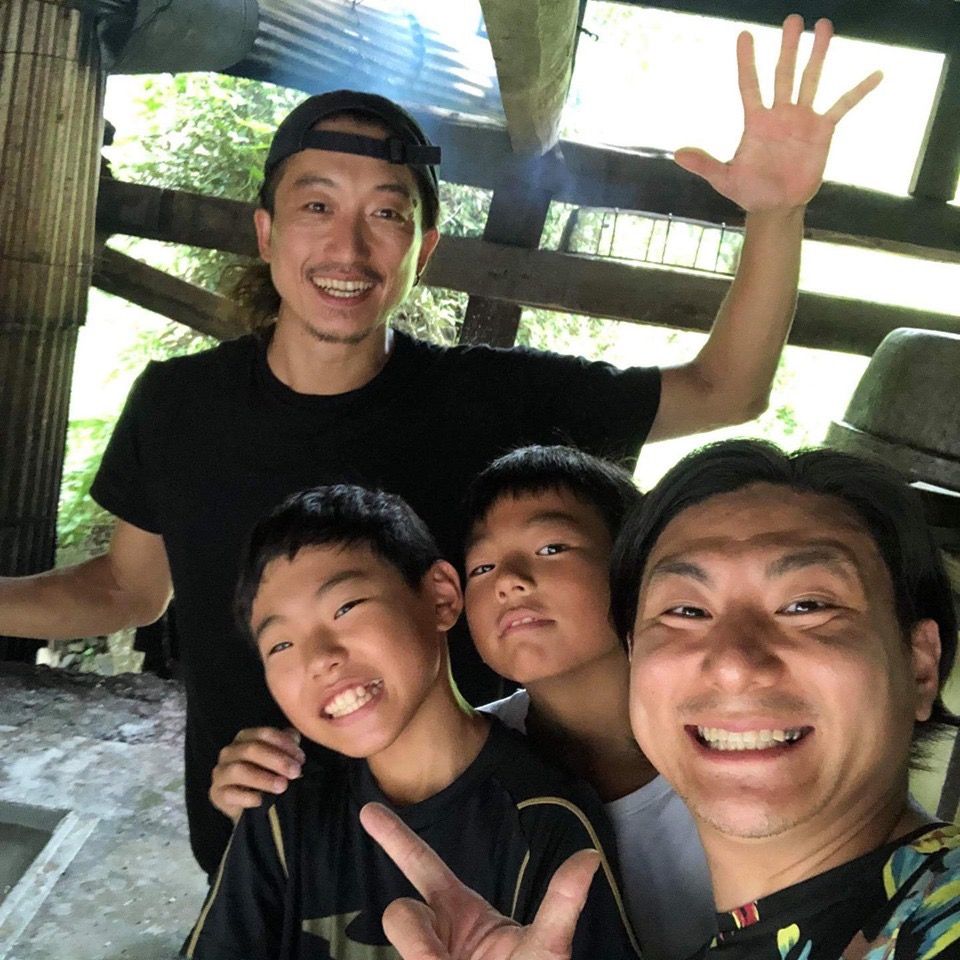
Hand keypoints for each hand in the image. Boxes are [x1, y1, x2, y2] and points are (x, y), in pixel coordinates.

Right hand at [209, 726, 303, 821]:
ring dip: (263, 778)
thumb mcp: (279, 758)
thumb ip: (287, 745)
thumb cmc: (267, 775)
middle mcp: (229, 751)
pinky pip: (229, 794)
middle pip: (252, 749)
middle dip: (277, 760)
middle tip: (295, 772)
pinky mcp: (216, 794)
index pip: (264, 734)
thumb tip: (294, 738)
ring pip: (239, 770)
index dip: (284, 744)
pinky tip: (261, 800)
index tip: (300, 758)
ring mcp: (220, 772)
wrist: (249, 806)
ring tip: (282, 786)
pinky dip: (247, 797)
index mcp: (245, 738)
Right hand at [360, 803, 598, 959]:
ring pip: (404, 944)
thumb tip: (590, 857)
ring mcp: (423, 956)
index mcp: (461, 911)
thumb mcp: (546, 949)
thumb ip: (560, 905)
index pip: (421, 864)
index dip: (395, 836)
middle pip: (400, 913)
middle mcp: (435, 933)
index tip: (367, 809)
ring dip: (425, 957)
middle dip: (416, 938)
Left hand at [674, 14, 881, 212]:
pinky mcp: (822, 131)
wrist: (776, 207)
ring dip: (818, 54)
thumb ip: (704, 164)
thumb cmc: (749, 191)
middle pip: (783, 73)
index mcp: (756, 121)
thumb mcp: (724, 179)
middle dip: (788, 47)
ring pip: (810, 79)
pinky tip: (876, 74)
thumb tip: (678, 154)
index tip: (745, 36)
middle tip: (793, 20)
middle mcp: (780, 114)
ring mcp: (802, 119)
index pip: (749, 85)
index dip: (747, 62)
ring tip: (824, 26)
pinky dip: (859, 91)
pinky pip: (843, 106)